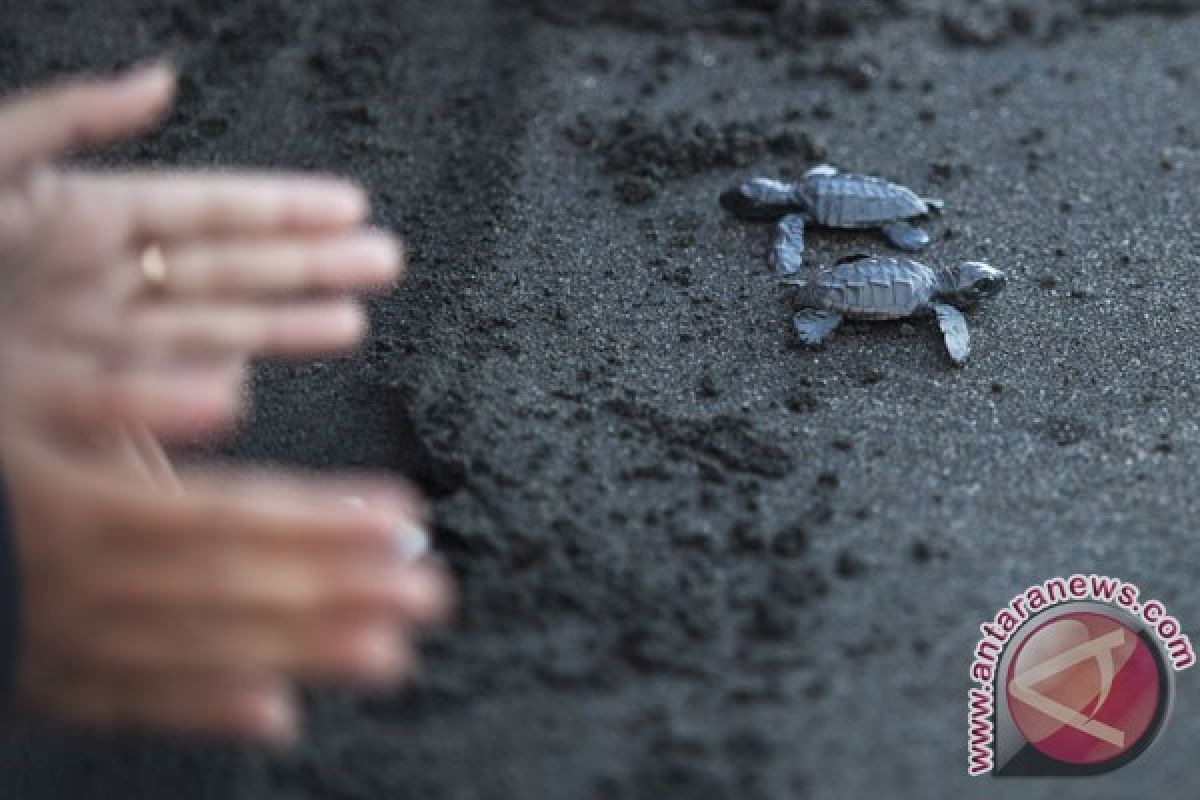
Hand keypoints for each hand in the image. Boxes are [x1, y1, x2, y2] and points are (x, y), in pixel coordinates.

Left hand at [0, 65, 401, 441]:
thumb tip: (158, 82)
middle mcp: (104, 279)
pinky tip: (253, 378)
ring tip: (350, 318)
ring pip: (213, 328)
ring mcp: (97, 341)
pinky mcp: (78, 397)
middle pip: (233, 269)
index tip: (348, 207)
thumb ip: (68, 118)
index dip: (284, 208)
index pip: (211, 210)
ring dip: (286, 323)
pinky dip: (211, 384)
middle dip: (312, 265)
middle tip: (381, 261)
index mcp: (87, 216)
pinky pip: (160, 386)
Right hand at [2, 429, 450, 741]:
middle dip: (340, 589)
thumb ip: (116, 395)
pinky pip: (133, 705)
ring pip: (204, 651)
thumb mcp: (18, 398)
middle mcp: (90, 581)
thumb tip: (224, 389)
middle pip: (238, 587)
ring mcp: (70, 642)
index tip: (401, 518)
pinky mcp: (50, 682)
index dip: (323, 519)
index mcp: (86, 505)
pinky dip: (206, 713)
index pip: (232, 514)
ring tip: (388, 655)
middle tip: (428, 592)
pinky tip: (276, 719)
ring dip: (301, 653)